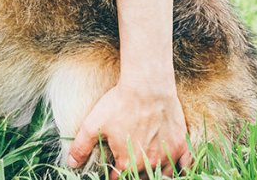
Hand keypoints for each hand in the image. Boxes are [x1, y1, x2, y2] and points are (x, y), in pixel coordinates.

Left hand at [67, 83, 192, 176]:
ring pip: (163, 177)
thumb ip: (81, 146)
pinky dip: (180, 171)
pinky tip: (172, 168)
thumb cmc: (119, 103)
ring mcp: (167, 156)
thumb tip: (71, 164)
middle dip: (133, 176)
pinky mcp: (180, 145)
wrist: (147, 86)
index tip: (112, 171)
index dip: (113, 176)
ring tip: (147, 167)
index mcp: (127, 163)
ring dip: (154, 174)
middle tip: (129, 166)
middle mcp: (149, 164)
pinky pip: (185, 167)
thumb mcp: (93, 124)